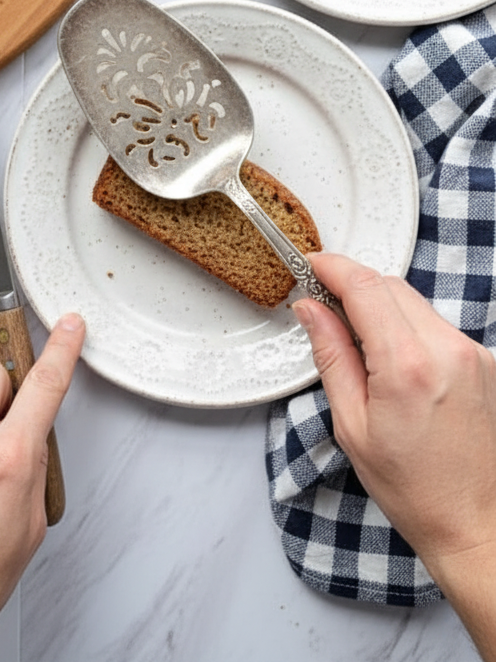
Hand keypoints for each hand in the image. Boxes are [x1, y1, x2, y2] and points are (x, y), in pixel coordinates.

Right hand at [295, 255, 495, 660]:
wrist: (474, 522)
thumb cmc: (413, 488)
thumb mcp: (352, 425)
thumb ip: (331, 355)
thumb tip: (310, 308)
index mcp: (407, 366)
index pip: (364, 286)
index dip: (331, 267)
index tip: (310, 265)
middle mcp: (447, 350)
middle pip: (390, 285)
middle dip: (353, 285)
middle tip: (323, 303)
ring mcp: (472, 354)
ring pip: (414, 301)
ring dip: (381, 306)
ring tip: (357, 339)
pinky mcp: (485, 362)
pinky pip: (436, 324)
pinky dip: (407, 326)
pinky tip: (392, 359)